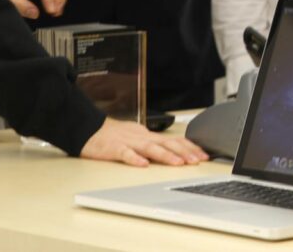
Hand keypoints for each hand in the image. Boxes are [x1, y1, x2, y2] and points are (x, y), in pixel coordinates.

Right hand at [79, 117, 208, 166]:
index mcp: (149, 136)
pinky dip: (135, 159)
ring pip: (150, 148)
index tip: (203, 155)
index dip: (190, 147)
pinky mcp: (114, 149)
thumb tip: (173, 151)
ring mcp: (129, 142)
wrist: (89, 128)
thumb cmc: (114, 135)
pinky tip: (143, 165)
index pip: (174, 140)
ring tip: (178, 163)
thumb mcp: (138, 137)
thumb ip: (154, 144)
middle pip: (167, 143)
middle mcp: (142, 138)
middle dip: (184, 152)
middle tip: (198, 160)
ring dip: (166, 156)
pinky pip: (125, 154)